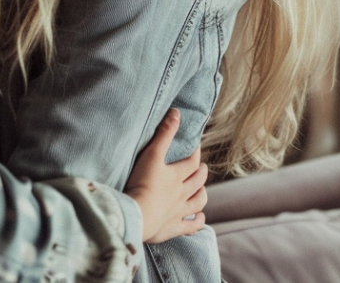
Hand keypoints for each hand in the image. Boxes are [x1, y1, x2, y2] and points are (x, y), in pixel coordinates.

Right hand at [125, 109, 208, 242]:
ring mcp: (180, 211)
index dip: (195, 153)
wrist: (137, 214)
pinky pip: (191, 226)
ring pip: (198, 202)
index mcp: (177, 175)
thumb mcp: (151, 154)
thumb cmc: (142, 183)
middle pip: (198, 182)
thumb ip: (164, 134)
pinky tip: (200, 219)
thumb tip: (176, 112)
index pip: (192, 162)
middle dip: (201, 173)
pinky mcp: (174, 227)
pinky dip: (198, 222)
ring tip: (202, 191)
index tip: (196, 147)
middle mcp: (182, 193)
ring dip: (202, 195)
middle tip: (202, 168)